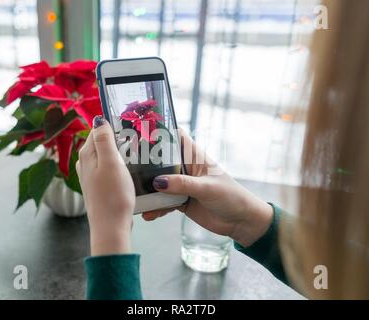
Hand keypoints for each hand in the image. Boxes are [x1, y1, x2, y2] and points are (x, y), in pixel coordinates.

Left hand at [76, 116, 134, 255]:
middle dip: (119, 138)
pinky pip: (109, 168)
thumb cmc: (113, 196)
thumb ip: (104, 139)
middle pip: (103, 142)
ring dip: (121, 152)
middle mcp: (85, 163)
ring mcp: (91, 176)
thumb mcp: (111, 162)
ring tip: (138, 154)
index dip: (115, 125)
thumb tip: (99, 119)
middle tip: (139, 140)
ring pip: (107, 155)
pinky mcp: (99, 186)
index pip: (99, 128)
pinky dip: (120, 165)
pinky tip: (131, 170)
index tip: (132, 127)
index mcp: (87, 154)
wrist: (111, 227)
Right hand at [143, 130, 272, 246]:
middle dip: (146, 164)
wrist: (240, 222)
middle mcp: (186, 169)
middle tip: (128, 167)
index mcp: (195, 157)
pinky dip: (155, 208)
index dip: (160, 132)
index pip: (176, 137)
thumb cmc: (231, 197)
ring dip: (148, 190)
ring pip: (159, 183)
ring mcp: (182, 185)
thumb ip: (183, 184)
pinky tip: (148, 214)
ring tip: (135, 195)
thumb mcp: (207, 188)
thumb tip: (157, 182)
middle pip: (161, 161)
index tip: (140, 133)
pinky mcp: (180, 201)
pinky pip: (163, 202)